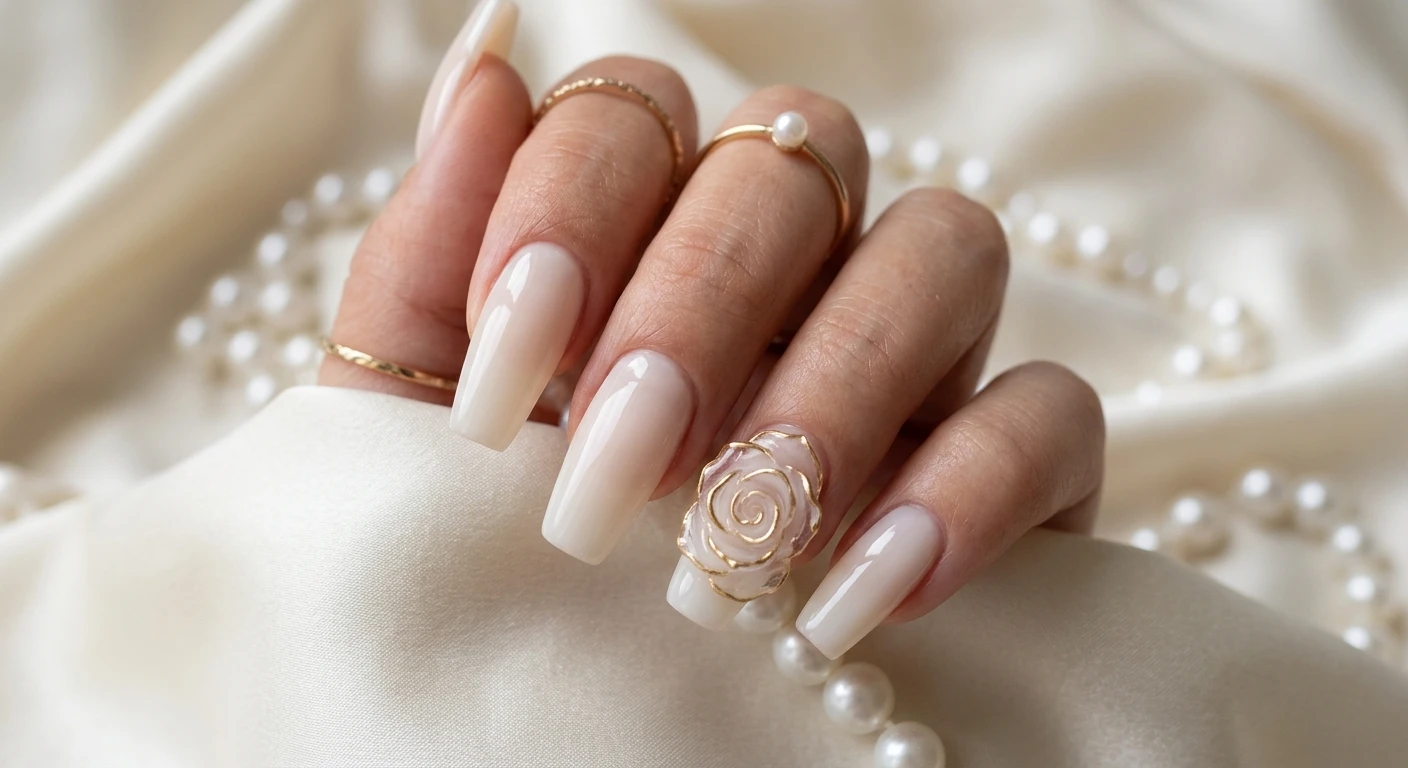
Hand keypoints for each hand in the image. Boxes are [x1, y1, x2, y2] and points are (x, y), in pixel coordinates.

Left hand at [322, 39, 1103, 655]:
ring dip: (831, 391)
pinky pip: (1050, 409)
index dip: (569, 208)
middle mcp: (791, 268)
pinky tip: (858, 594)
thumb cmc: (504, 571)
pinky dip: (965, 489)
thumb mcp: (421, 437)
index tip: (503, 377)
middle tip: (610, 469)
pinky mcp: (1021, 463)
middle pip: (794, 158)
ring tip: (731, 546)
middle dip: (695, 307)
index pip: (638, 108)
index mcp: (643, 239)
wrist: (588, 736)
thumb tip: (484, 69)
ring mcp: (916, 352)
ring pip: (943, 244)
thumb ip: (430, 261)